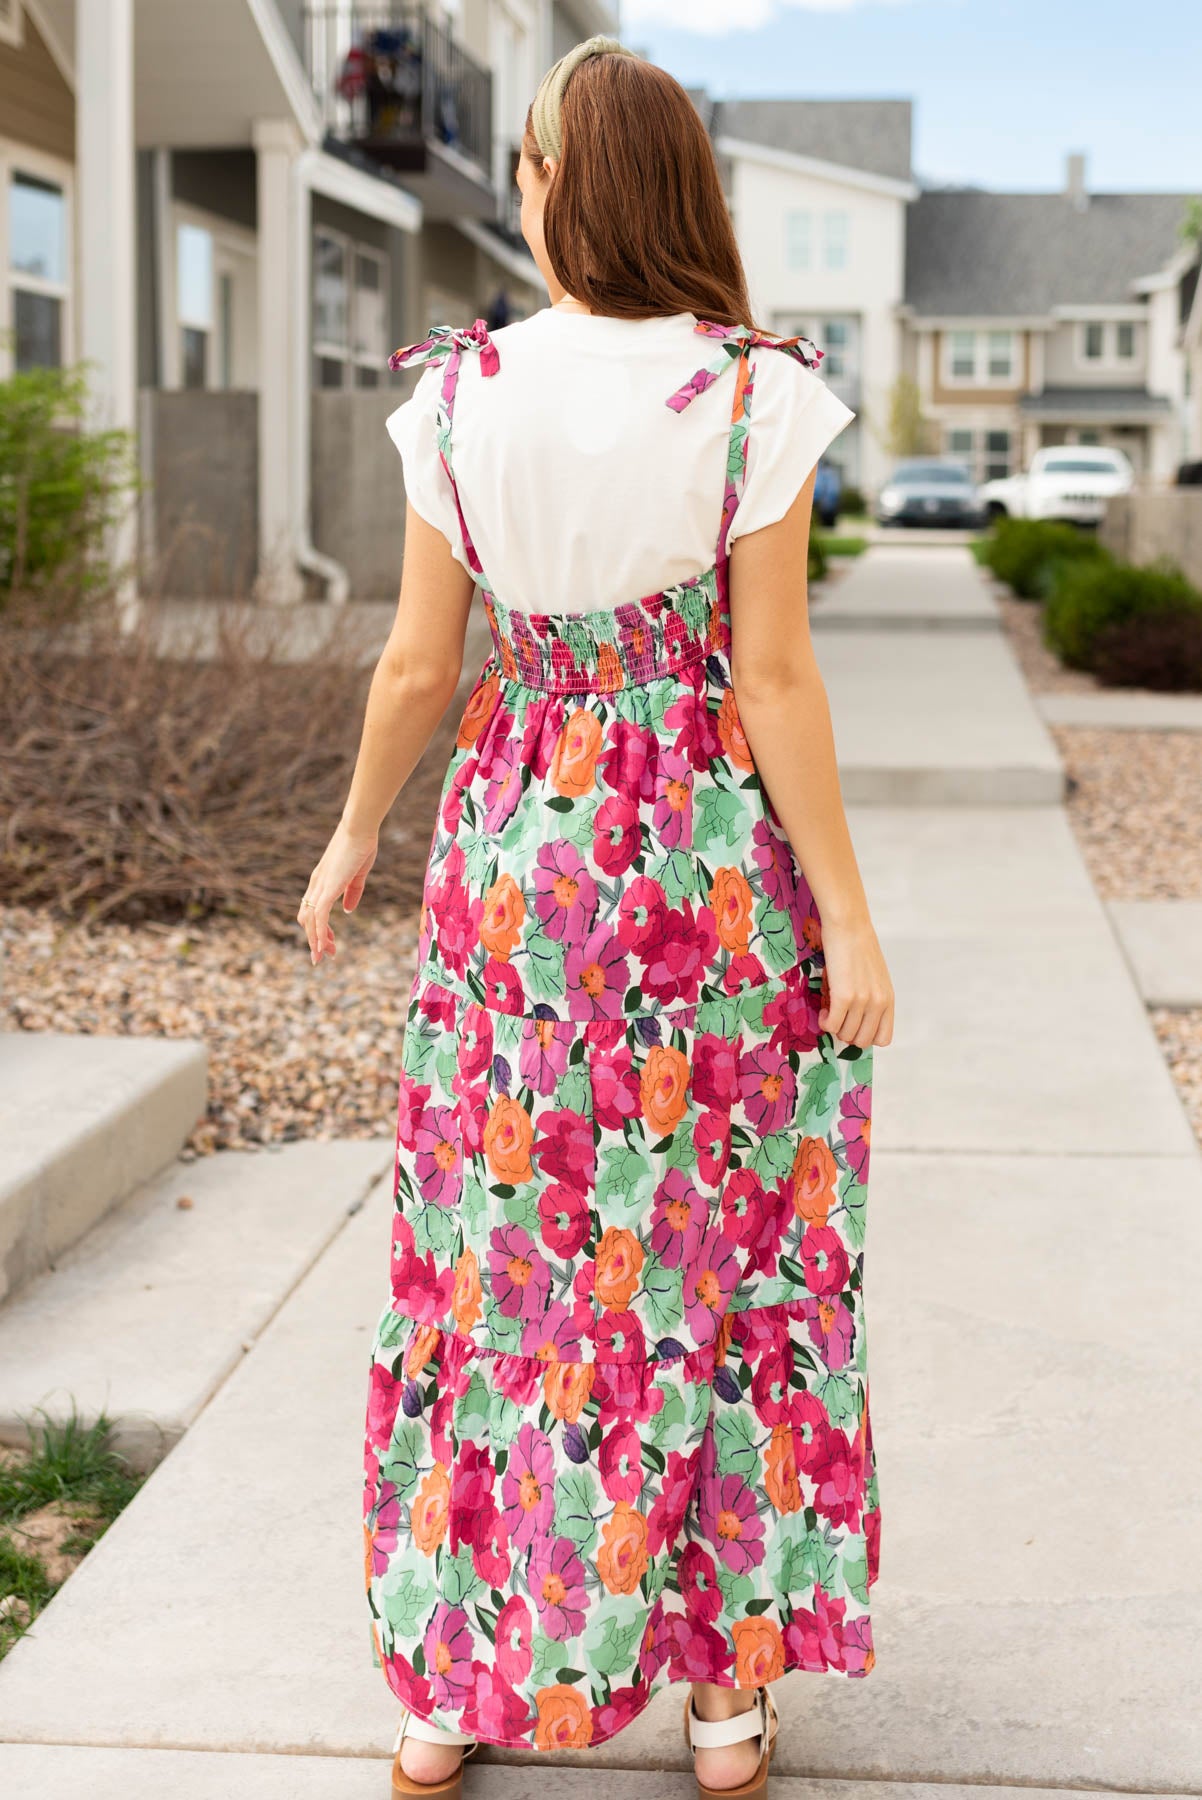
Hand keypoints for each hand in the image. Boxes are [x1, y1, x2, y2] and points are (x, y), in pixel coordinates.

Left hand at [296, 821, 378, 965]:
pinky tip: (323, 947)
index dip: (319, 928)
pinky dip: (319, 934)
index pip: (312, 910)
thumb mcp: (358, 874)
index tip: (329, 943)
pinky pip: (320, 916)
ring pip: (310, 921)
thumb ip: (353, 892)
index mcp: (322, 880)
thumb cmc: (361, 845)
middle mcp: (316, 885)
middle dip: (315, 940)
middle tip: (325, 956)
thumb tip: (348, 910)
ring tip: (323, 957)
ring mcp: (320, 886)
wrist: (359, 828)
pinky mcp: (328, 888)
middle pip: (306, 919)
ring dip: (316, 942)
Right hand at [818, 919, 893, 1047]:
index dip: (865, 1036)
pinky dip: (825, 1022)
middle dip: (846, 1033)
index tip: (853, 1024)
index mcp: (888, 999)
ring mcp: (863, 1001)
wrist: (849, 926)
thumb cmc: (858, 947)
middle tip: (837, 1017)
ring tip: (829, 1010)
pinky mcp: (844, 997)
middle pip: (862, 1041)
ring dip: (834, 1027)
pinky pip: (832, 1025)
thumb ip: (872, 999)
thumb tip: (856, 1020)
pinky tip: (823, 1010)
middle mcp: (879, 1003)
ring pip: (845, 1035)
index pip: (883, 1038)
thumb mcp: (875, 977)